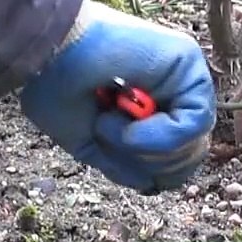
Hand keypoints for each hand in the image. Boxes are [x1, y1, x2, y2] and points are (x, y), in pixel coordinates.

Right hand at [19, 0, 215, 193]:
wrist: (46, 55)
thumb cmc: (54, 89)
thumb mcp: (86, 143)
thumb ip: (120, 165)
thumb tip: (150, 185)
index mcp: (145, 108)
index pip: (176, 153)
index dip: (156, 171)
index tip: (125, 164)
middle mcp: (167, 92)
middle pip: (190, 152)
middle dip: (151, 163)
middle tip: (116, 143)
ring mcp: (179, 78)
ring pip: (194, 140)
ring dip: (148, 149)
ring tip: (110, 125)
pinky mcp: (186, 64)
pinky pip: (194, 119)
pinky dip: (160, 135)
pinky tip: (131, 127)